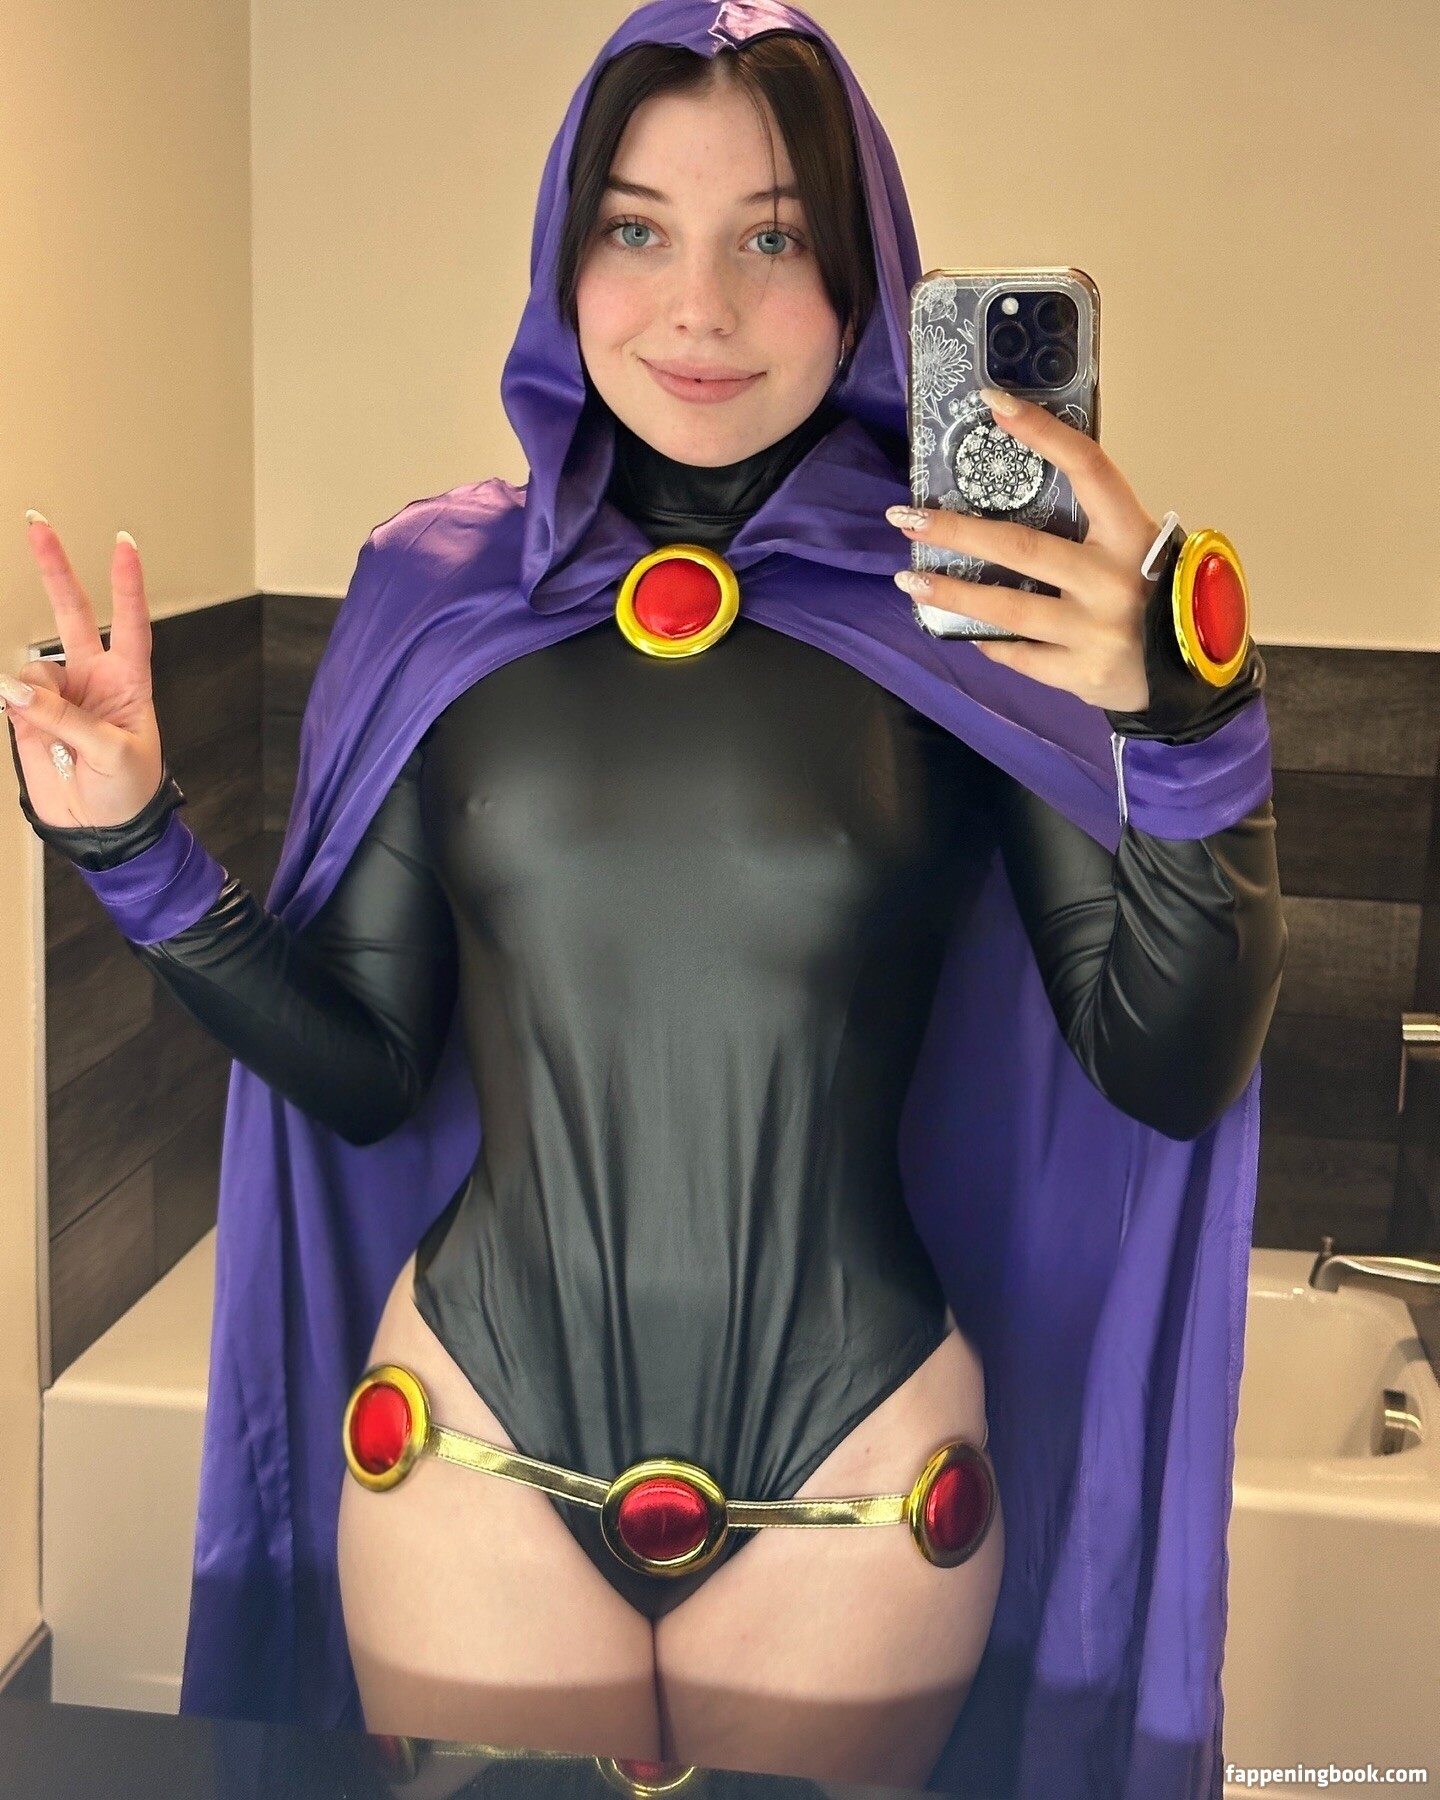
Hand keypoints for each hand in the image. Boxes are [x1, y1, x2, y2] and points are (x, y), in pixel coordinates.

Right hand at [3, 517, 162, 827]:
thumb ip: (66, 719)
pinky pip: (11, 694)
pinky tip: (27, 727)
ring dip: (35, 694)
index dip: (127, 584)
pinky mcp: (27, 714)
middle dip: (55, 567)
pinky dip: (14, 704)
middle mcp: (93, 678)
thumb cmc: (129, 791)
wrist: (103, 830)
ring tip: (53, 736)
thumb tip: (16, 690)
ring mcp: (59, 693)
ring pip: (33, 667)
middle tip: (38, 522)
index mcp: (130, 682)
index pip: (131, 624)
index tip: (124, 544)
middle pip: (73, 612)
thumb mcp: (112, 755)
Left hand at [887, 388, 1161, 712]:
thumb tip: (1018, 494)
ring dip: (950, 592)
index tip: (994, 404)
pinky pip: (1018, 654)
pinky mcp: (1080, 674)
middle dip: (956, 530)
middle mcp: (1113, 580)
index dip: (1042, 432)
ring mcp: (1094, 631)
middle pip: (1021, 546)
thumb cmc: (1157, 598)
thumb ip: (1094, 528)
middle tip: (906, 517)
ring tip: (909, 578)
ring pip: (1006, 607)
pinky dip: (987, 639)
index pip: (1088, 467)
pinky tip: (962, 628)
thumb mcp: (1140, 550)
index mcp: (1133, 535)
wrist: (1195, 675)